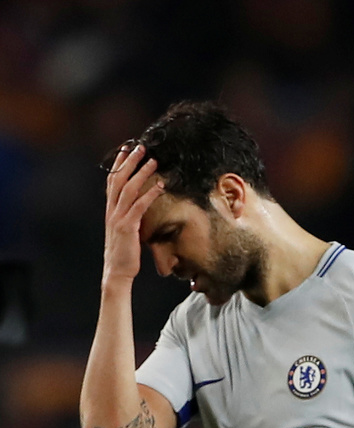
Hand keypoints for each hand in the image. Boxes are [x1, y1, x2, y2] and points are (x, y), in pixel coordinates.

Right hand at [103, 142, 162, 284]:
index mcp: (110, 210)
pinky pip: (139, 207)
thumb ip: (129, 217)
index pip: (112, 182)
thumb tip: (139, 209)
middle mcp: (112, 210)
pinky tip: (160, 186)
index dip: (118, 165)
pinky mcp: (127, 227)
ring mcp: (118, 218)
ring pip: (129, 189)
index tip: (125, 150)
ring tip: (153, 160)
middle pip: (119, 180)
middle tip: (139, 147)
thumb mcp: (125, 231)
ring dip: (141, 173)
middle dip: (129, 162)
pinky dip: (149, 194)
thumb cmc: (124, 253)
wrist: (117, 271)